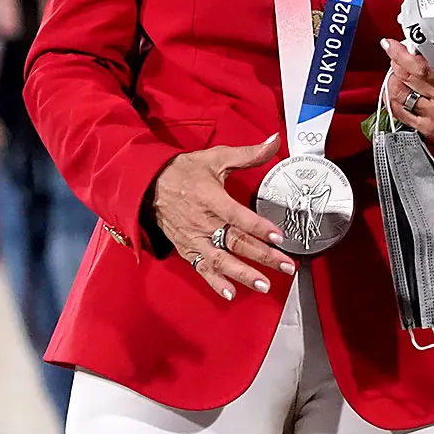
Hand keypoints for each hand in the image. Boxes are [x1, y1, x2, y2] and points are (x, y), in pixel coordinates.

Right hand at [150, 135, 295, 300]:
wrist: (148, 184)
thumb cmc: (184, 171)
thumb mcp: (217, 157)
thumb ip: (249, 153)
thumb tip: (275, 140)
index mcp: (211, 198)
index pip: (238, 216)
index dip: (259, 227)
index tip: (279, 237)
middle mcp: (202, 222)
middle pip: (236, 242)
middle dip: (263, 256)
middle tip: (286, 266)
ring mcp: (193, 238)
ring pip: (221, 259)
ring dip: (243, 274)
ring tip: (264, 285)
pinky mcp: (186, 248)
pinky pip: (201, 268)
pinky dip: (215, 282)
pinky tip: (230, 293)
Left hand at [381, 39, 433, 144]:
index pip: (422, 68)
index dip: (402, 55)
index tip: (391, 44)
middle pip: (408, 79)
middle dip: (396, 63)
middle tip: (394, 53)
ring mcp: (433, 118)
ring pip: (401, 96)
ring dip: (393, 81)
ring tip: (395, 72)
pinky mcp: (428, 130)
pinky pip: (401, 115)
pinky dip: (393, 101)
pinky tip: (394, 92)